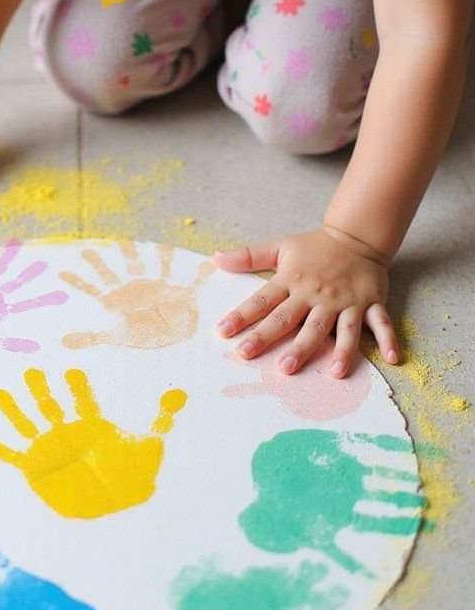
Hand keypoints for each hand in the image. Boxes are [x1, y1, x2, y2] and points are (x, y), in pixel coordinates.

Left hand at [214, 227, 398, 377]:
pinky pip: (381, 323)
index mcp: (292, 281)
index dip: (242, 316)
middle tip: (265, 362)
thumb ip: (248, 257)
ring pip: (340, 329)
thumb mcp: (280, 247)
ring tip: (331, 374)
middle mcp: (317, 294)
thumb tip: (215, 259)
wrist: (356, 236)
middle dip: (277, 341)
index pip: (263, 301)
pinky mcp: (370, 303)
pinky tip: (393, 359)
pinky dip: (388, 340)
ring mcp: (346, 301)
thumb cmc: (315, 247)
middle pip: (295, 321)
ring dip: (338, 351)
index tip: (223, 333)